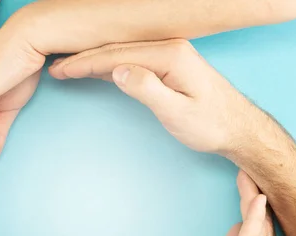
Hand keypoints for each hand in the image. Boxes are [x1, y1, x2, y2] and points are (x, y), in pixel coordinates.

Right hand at [49, 39, 266, 155]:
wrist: (238, 128)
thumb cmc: (212, 124)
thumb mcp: (178, 113)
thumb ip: (148, 89)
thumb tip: (118, 71)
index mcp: (170, 55)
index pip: (116, 55)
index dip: (85, 63)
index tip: (61, 70)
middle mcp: (170, 47)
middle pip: (117, 49)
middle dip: (84, 58)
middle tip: (56, 68)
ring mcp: (171, 53)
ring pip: (123, 52)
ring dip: (95, 59)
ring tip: (70, 67)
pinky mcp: (172, 63)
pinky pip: (134, 59)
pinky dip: (112, 63)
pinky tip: (100, 69)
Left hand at [163, 170, 279, 235]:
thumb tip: (237, 229)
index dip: (262, 213)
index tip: (257, 189)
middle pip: (267, 233)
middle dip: (259, 201)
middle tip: (252, 171)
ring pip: (259, 232)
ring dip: (255, 201)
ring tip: (248, 174)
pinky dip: (255, 218)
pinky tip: (256, 198)